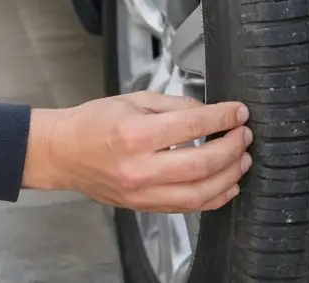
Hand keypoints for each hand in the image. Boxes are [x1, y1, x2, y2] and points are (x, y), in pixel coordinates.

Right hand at [22, 91, 252, 212]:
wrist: (63, 152)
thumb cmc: (92, 124)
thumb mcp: (133, 100)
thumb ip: (173, 105)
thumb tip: (206, 111)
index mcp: (135, 134)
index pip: (193, 125)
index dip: (223, 117)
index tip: (238, 111)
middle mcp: (139, 167)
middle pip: (202, 162)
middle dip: (232, 147)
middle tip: (245, 135)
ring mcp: (141, 192)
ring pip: (199, 192)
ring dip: (230, 175)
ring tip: (243, 160)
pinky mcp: (143, 206)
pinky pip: (187, 208)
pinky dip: (213, 198)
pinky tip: (227, 185)